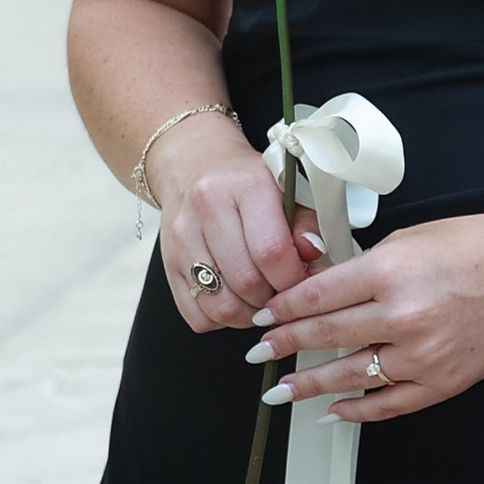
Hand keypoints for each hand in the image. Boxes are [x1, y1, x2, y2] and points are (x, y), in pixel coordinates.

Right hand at [151, 116, 321, 332]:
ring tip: (261, 299)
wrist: (193, 164)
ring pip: (220, 305)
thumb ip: (306, 223)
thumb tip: (315, 256)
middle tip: (284, 292)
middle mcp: (207, 209)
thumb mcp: (284, 189)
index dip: (294, 279)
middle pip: (246, 281)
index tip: (304, 281)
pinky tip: (234, 301)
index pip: (271, 251)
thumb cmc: (245, 182)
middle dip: (273, 298)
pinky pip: (196, 315)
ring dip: (248, 315)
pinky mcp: (168, 263)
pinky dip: (220, 320)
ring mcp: (182, 238)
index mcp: (245, 186)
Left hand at [248, 194, 483, 422]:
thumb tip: (315, 293)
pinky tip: (333, 411)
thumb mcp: (409, 240)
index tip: (261, 319)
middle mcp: (406, 315)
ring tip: (281, 391)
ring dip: (309, 386)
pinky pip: (389, 404)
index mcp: (392, 270)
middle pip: (326, 335)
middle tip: (259, 355)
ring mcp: (426, 353)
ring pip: (350, 375)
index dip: (282, 310)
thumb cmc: (477, 244)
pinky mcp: (445, 381)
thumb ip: (361, 269)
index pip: (318, 295)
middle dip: (285, 347)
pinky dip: (357, 410)